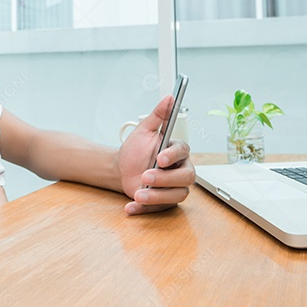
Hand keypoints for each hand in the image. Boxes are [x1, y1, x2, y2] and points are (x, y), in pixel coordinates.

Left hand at [118, 94, 194, 214]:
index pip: (183, 151)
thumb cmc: (136, 150)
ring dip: (157, 197)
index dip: (173, 155)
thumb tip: (170, 97)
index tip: (160, 158)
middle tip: (145, 176)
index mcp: (177, 151)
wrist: (121, 169)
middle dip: (166, 179)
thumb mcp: (144, 130)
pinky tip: (130, 207)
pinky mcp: (163, 202)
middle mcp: (180, 170)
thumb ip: (158, 115)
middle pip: (185, 177)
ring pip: (176, 195)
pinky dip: (144, 209)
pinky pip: (159, 209)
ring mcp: (173, 188)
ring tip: (138, 194)